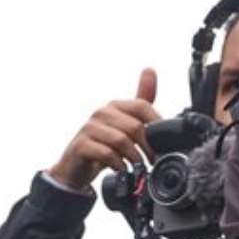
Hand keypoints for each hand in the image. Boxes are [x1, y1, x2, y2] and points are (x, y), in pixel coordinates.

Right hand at [46, 69, 157, 190]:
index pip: (142, 106)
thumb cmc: (104, 144)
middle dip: (148, 147)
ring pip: (121, 140)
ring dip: (134, 158)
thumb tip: (150, 69)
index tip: (162, 142)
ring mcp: (89, 128)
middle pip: (134, 126)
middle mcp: (101, 113)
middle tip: (153, 161)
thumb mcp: (124, 122)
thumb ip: (140, 101)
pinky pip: (106, 153)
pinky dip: (118, 164)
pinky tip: (121, 169)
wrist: (76, 166)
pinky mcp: (81, 145)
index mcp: (115, 106)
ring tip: (138, 167)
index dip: (157, 124)